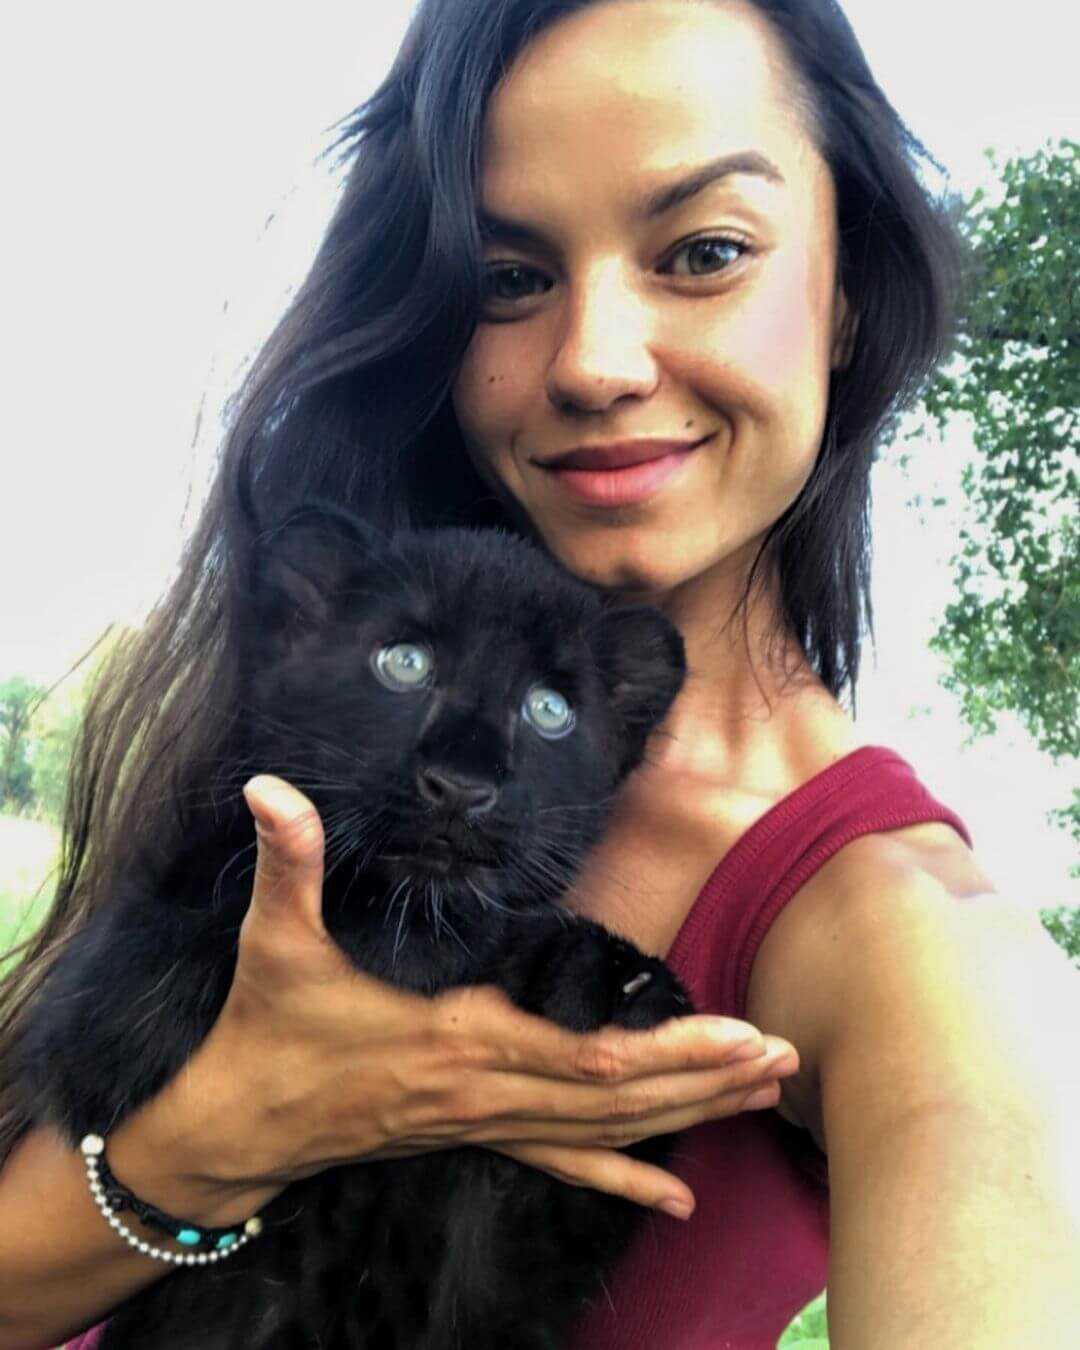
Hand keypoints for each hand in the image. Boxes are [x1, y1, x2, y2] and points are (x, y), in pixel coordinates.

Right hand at [152, 776, 796, 1220]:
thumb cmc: (269, 1029)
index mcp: (456, 1037)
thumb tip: (267, 786)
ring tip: (760, 1097)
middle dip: (707, 1077)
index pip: (584, 1054)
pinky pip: (563, 1165)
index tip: (738, 1030)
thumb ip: (287, 861)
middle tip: (783, 1058)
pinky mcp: (476, 1135)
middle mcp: (485, 1091)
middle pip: (618, 1098)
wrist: (242, 1127)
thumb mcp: (275, 940)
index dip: (668, 1048)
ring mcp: (485, 1123)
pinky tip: (676, 1203)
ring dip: (687, 1115)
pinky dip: (625, 1180)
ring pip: (605, 1132)